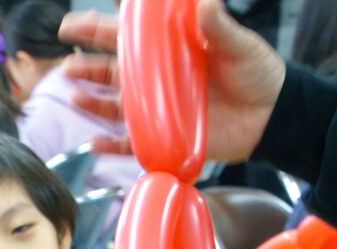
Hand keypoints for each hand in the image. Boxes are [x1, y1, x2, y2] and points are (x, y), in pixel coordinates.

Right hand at [57, 0, 285, 161]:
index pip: (128, 38)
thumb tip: (204, 1)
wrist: (271, 116)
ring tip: (71, 91)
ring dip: (90, 98)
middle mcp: (155, 80)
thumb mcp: (239, 45)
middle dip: (85, 63)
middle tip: (64, 60)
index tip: (76, 22)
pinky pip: (129, 144)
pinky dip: (110, 146)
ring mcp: (156, 109)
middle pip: (111, 69)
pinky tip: (92, 144)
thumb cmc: (256, 75)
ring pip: (113, 104)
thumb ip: (219, 25)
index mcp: (167, 53)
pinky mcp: (162, 137)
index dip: (100, 28)